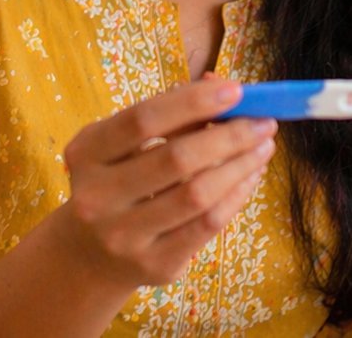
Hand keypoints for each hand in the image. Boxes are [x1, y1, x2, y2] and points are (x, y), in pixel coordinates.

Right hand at [54, 79, 277, 287]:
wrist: (90, 255)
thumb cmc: (119, 183)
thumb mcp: (126, 145)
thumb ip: (170, 116)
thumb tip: (221, 86)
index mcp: (86, 153)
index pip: (143, 120)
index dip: (192, 102)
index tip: (236, 90)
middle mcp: (97, 197)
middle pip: (176, 159)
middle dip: (230, 136)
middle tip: (265, 121)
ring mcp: (124, 236)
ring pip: (198, 194)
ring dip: (241, 165)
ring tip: (264, 146)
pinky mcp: (154, 264)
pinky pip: (208, 225)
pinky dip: (236, 195)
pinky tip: (251, 176)